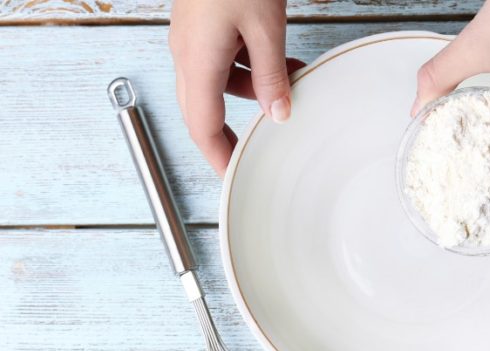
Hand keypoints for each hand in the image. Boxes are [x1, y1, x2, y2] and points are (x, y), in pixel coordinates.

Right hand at [169, 0, 303, 175]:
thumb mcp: (265, 26)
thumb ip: (271, 73)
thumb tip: (277, 111)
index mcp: (197, 62)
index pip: (202, 128)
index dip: (218, 156)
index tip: (232, 175)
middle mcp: (186, 51)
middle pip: (203, 109)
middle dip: (230, 133)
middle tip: (253, 149)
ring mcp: (190, 35)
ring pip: (216, 80)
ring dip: (251, 90)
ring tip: (288, 86)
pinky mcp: (201, 20)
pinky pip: (220, 56)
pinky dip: (248, 66)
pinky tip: (275, 60)